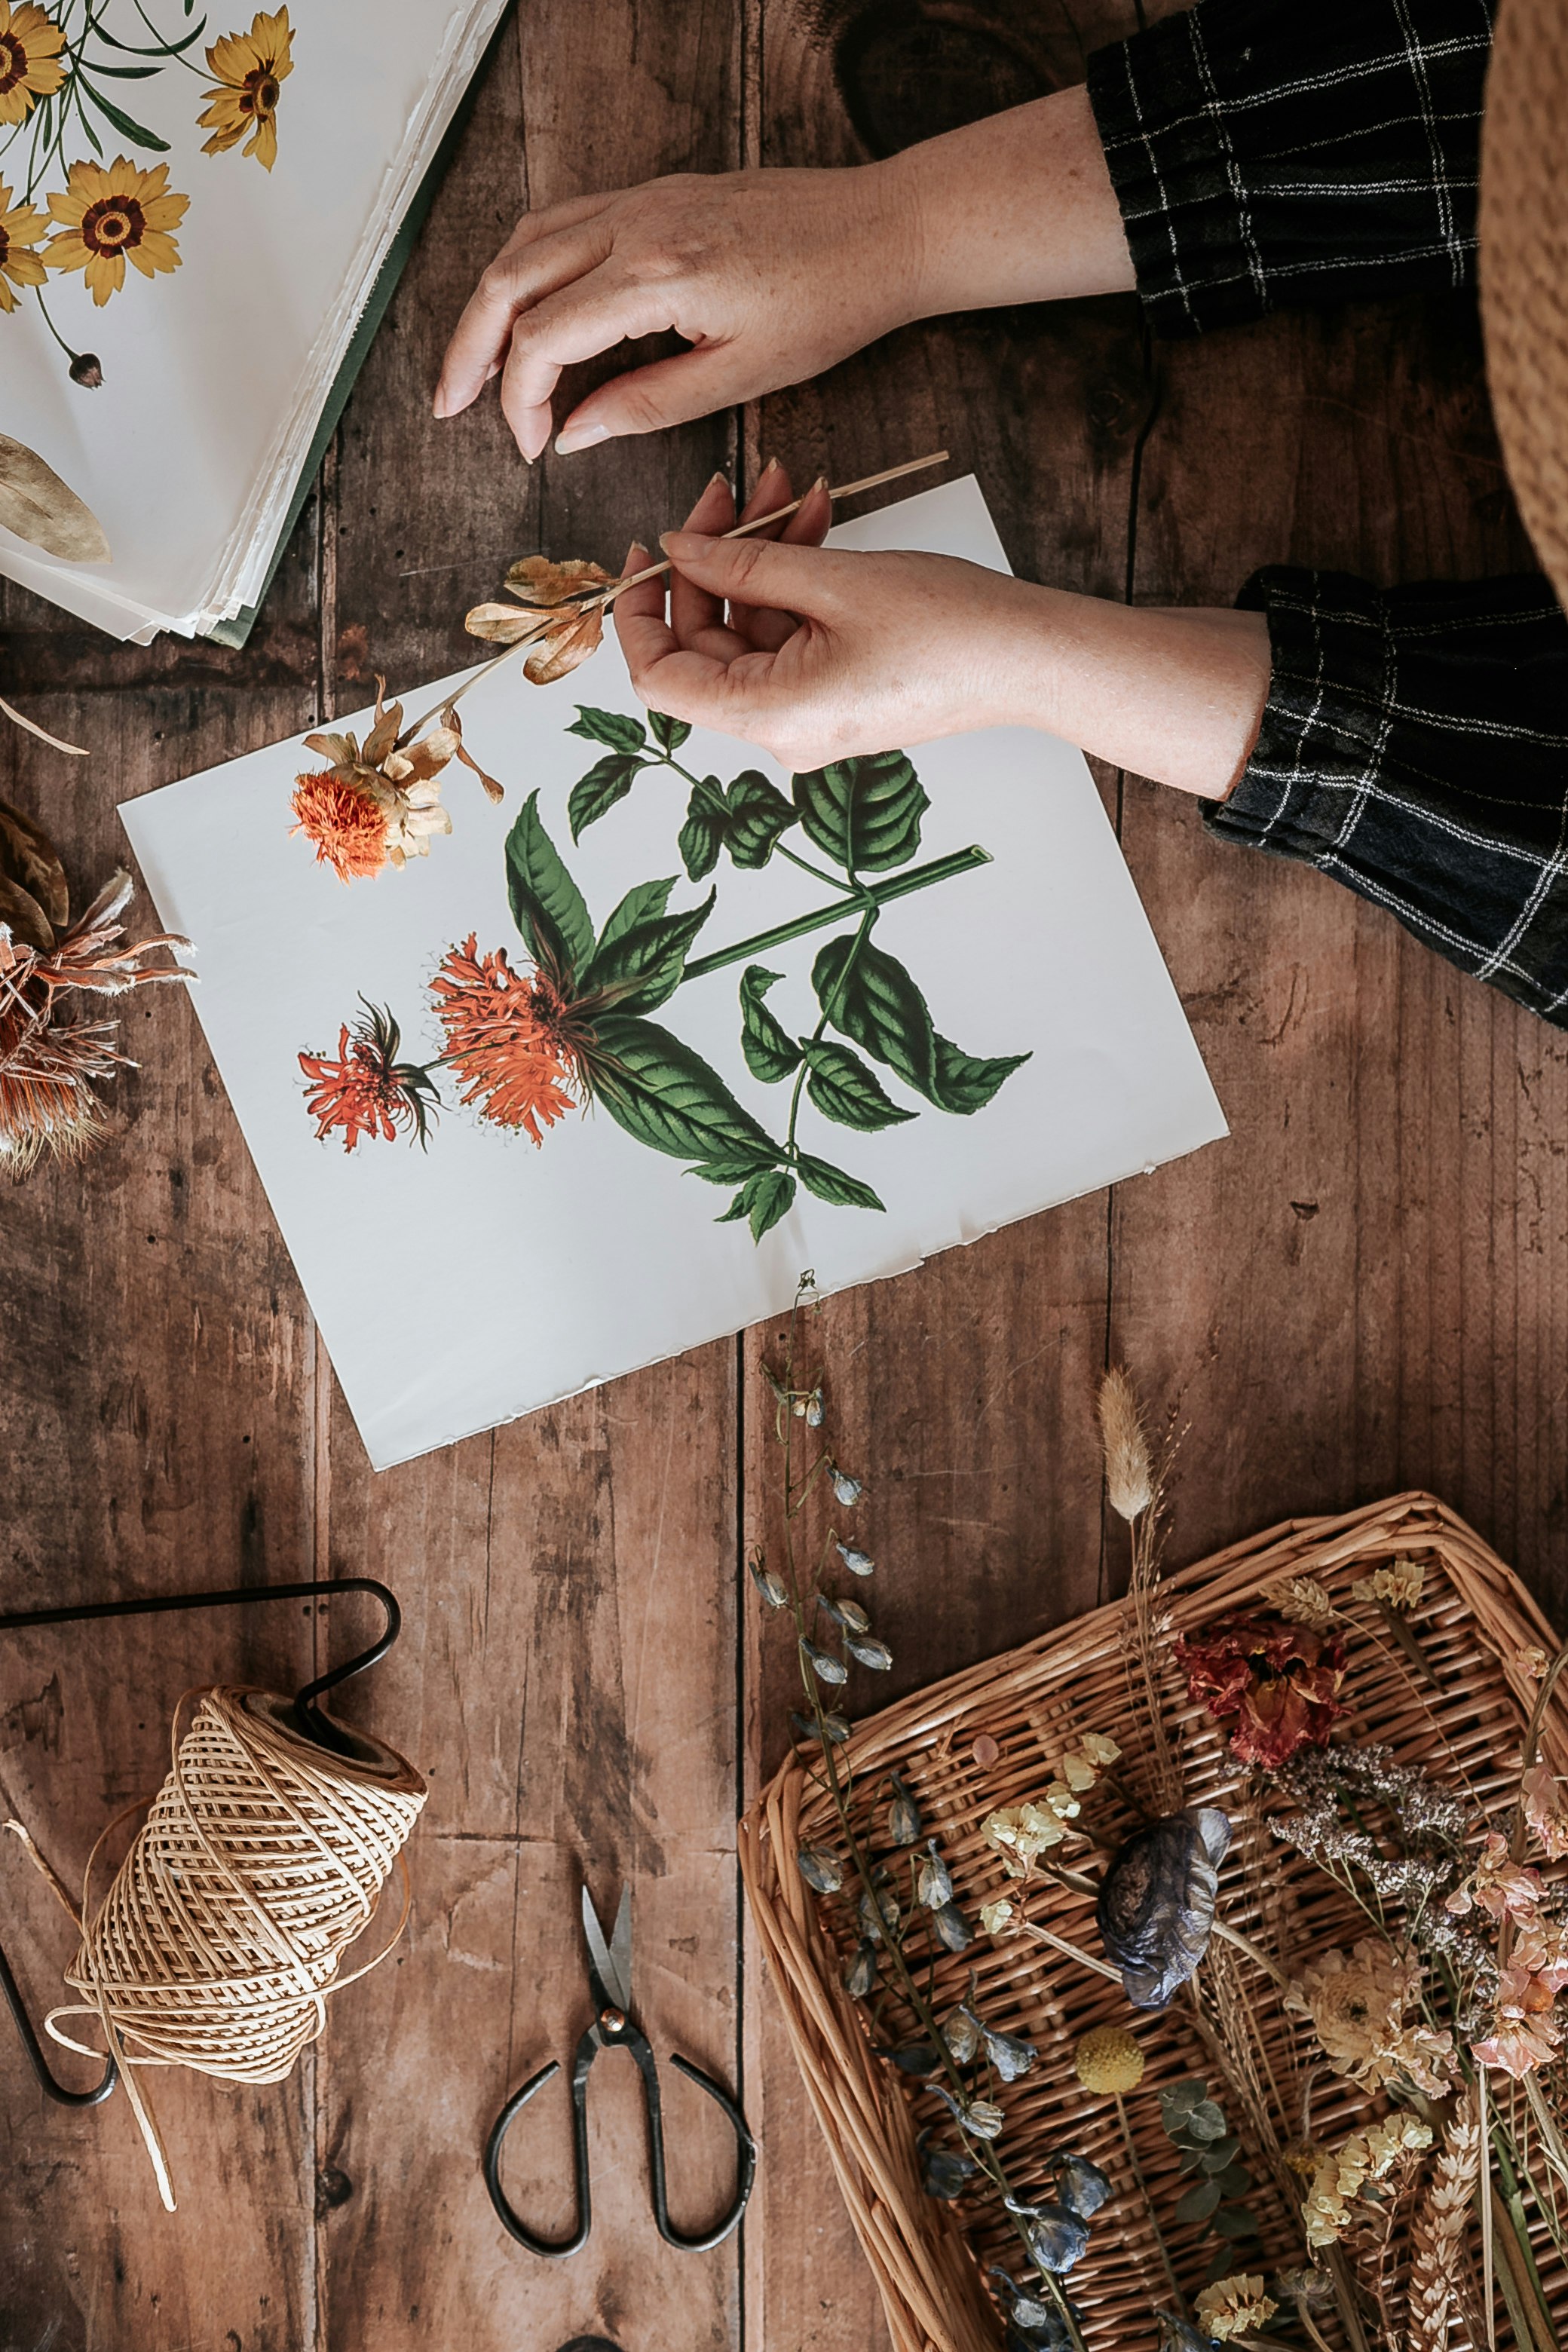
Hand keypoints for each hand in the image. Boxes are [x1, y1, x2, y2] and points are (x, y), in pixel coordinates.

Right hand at [434, 163, 915, 462]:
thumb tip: (574, 431)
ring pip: (526, 242)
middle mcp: (634, 225)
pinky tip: (524, 305)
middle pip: (509, 280)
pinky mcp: (653, 194)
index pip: (543, 338)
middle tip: (450, 405)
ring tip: (473, 362)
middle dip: (469, 349)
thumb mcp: (740, 377)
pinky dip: (526, 266)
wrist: (881, 231)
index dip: (518, 401)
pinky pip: (562, 221)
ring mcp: (640, 200)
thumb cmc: (829, 301)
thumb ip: (646, 404)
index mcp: (655, 276)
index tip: (531, 447)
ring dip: (488, 303)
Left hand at [614, 476, 1271, 796]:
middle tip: (727, 486)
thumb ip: (744, 564)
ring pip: (752, 626)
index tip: (644, 552)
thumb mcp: (833, 582)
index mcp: (769, 717)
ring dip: (760, 550)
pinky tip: (813, 512)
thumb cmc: (950, 630)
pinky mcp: (839, 691)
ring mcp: (811, 712)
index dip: (638, 616)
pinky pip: (793, 631)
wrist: (1035, 657)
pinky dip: (795, 574)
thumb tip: (680, 549)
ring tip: (782, 480)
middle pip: (706, 642)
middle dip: (712, 556)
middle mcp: (782, 729)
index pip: (661, 680)